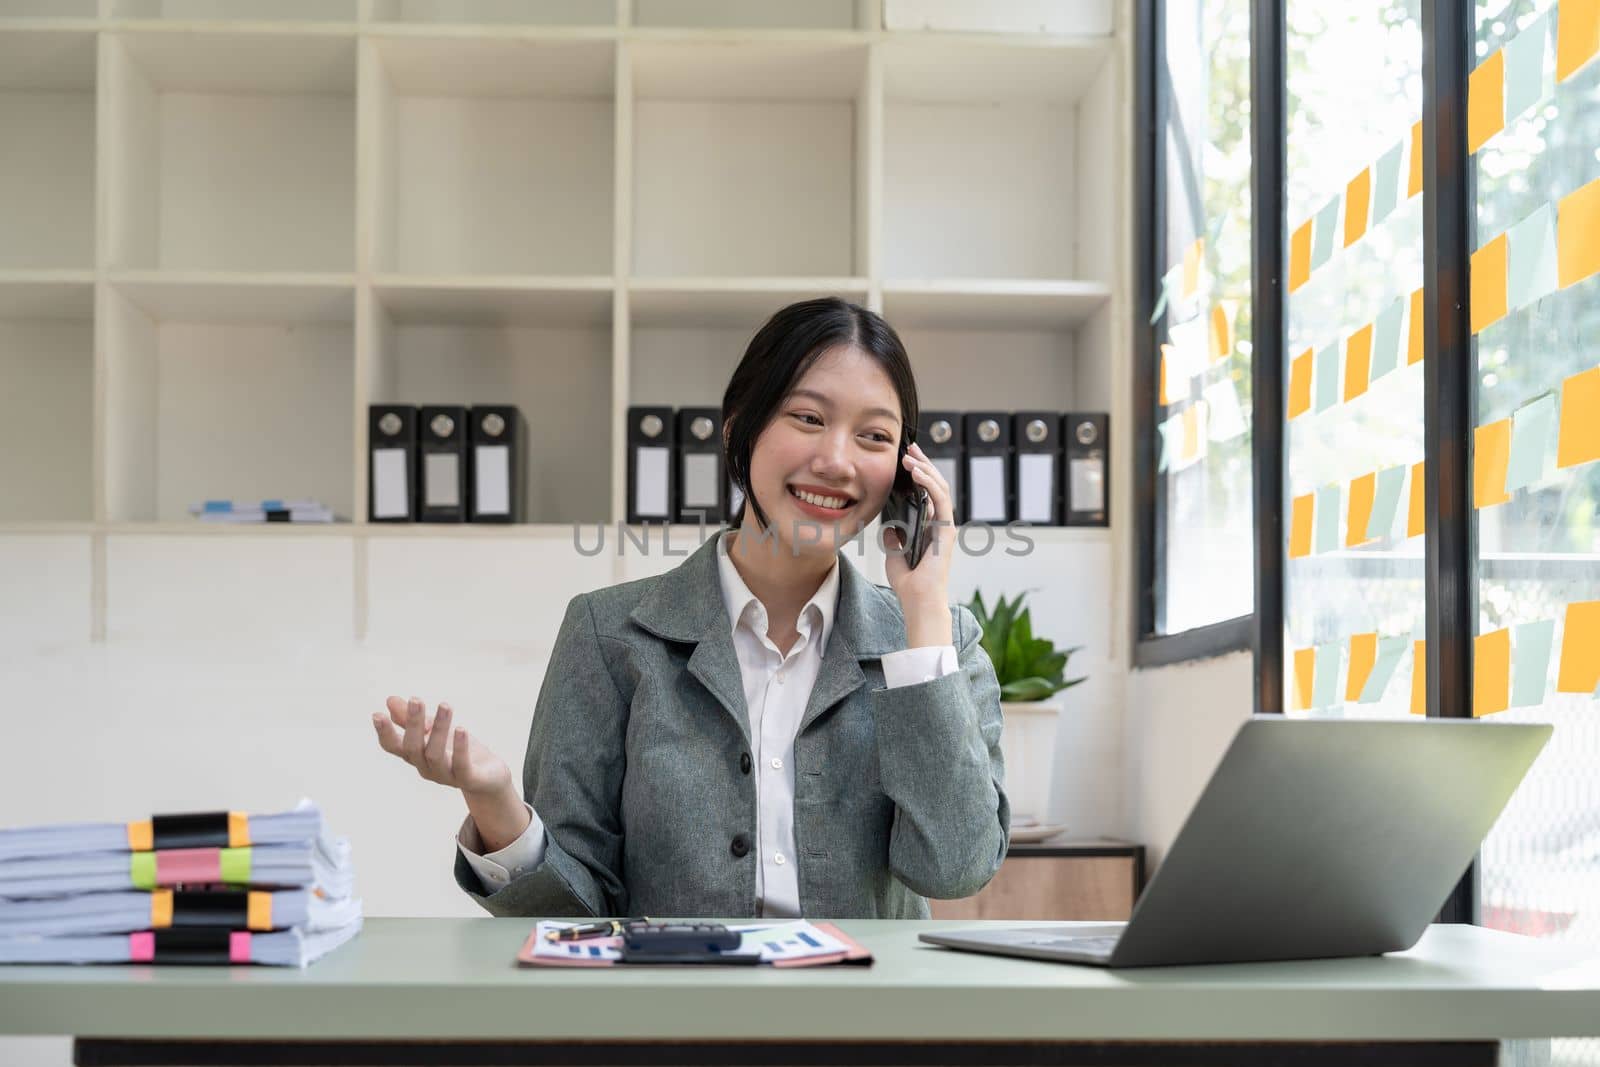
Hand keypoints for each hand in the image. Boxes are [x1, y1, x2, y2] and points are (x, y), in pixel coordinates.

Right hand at [371, 695, 512, 799]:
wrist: (489, 778)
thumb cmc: (458, 752)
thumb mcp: (436, 731)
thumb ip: (413, 719)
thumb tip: (390, 700)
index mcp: (416, 756)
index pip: (394, 747)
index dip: (384, 733)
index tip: (377, 714)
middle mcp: (426, 768)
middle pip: (413, 748)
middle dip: (413, 724)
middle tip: (416, 699)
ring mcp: (446, 776)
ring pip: (435, 755)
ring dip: (439, 729)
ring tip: (445, 705)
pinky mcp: (469, 779)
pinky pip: (461, 765)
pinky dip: (460, 747)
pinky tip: (461, 728)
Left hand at [883, 442, 956, 647]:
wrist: (918, 600)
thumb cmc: (909, 583)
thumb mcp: (894, 555)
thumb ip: (893, 538)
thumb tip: (888, 525)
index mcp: (929, 527)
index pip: (927, 493)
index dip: (918, 474)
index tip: (905, 459)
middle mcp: (940, 524)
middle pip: (935, 485)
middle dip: (923, 464)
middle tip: (909, 448)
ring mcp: (945, 526)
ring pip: (940, 488)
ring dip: (925, 469)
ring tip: (910, 456)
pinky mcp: (946, 530)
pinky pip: (940, 500)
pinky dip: (930, 483)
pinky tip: (917, 472)